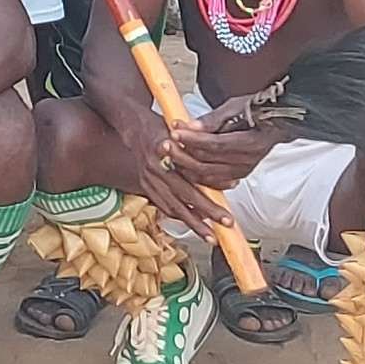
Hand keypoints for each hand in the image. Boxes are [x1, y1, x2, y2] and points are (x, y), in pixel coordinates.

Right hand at [120, 111, 231, 241]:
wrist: (135, 127)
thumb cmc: (165, 128)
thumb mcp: (184, 133)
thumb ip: (200, 155)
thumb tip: (229, 180)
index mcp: (165, 151)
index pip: (192, 177)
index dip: (211, 192)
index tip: (228, 205)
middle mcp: (154, 167)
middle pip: (184, 195)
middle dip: (206, 212)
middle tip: (226, 224)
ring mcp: (147, 178)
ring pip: (172, 206)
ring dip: (193, 223)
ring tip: (210, 236)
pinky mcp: (144, 185)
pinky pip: (162, 205)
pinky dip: (178, 216)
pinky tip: (192, 224)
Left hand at [163, 107, 288, 193]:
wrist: (276, 124)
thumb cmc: (256, 111)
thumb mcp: (236, 106)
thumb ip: (212, 119)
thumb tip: (190, 126)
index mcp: (250, 143)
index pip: (215, 144)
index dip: (192, 139)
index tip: (174, 130)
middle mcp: (247, 161)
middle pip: (208, 164)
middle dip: (183, 154)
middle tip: (165, 142)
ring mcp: (242, 171)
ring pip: (207, 176)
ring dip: (185, 166)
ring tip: (169, 153)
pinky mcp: (237, 176)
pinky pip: (212, 181)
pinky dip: (196, 175)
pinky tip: (183, 165)